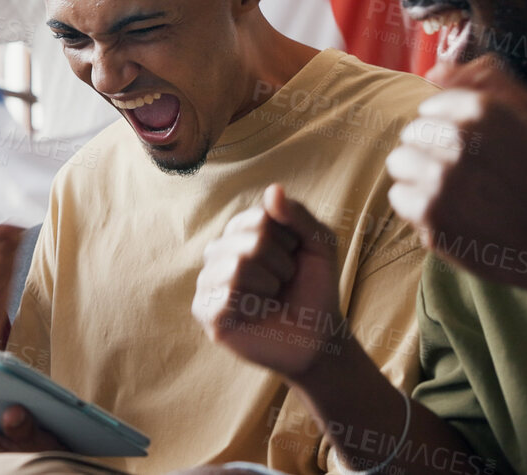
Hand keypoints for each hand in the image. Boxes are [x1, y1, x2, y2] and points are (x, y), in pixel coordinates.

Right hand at [192, 185, 349, 383]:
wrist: (317, 336)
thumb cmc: (315, 287)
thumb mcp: (320, 244)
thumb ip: (299, 215)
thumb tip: (273, 189)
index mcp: (241, 230)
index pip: (260, 218)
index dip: (288, 241)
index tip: (294, 257)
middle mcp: (219, 251)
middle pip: (250, 242)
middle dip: (281, 266)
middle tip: (284, 282)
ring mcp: (209, 281)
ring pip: (236, 267)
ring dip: (269, 286)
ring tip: (271, 297)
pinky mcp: (206, 312)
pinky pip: (223, 297)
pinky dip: (251, 305)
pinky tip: (256, 313)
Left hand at [385, 55, 526, 293]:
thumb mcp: (526, 115)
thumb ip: (484, 79)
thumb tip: (433, 70)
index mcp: (483, 108)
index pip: (429, 108)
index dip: (449, 131)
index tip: (474, 151)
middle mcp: (460, 138)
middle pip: (411, 134)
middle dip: (432, 152)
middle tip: (467, 175)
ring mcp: (442, 177)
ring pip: (398, 162)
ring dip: (419, 177)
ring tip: (455, 192)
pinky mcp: (430, 213)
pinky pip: (398, 196)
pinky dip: (418, 206)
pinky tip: (451, 212)